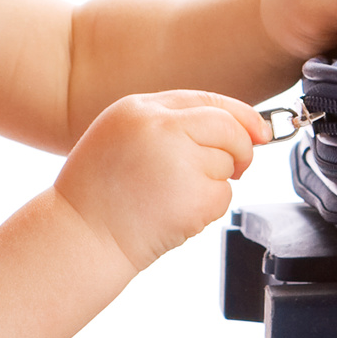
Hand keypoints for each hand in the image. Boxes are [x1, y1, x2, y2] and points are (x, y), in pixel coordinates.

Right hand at [55, 91, 269, 272]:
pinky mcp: (193, 195)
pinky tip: (174, 215)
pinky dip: (207, 209)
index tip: (257, 129)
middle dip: (242, 147)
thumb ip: (166, 125)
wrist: (79, 237)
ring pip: (226, 163)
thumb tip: (229, 126)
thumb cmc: (96, 196)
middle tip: (238, 167)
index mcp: (138, 109)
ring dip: (212, 184)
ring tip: (170, 198)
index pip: (205, 99)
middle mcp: (160, 127)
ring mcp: (178, 160)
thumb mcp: (120, 139)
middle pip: (228, 126)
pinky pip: (222, 196)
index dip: (239, 115)